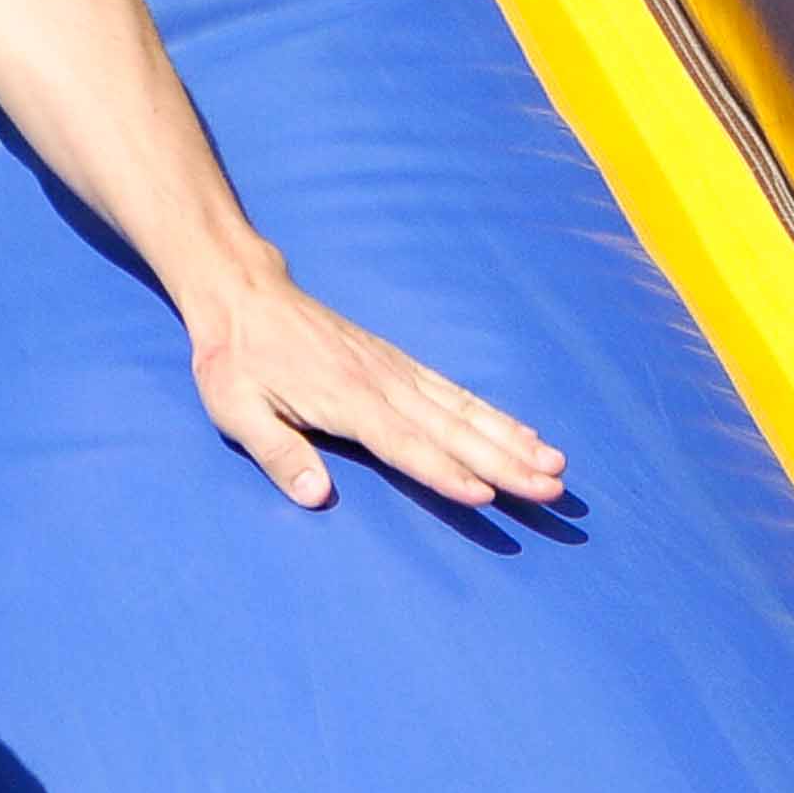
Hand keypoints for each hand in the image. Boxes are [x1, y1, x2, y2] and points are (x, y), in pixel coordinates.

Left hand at [183, 261, 566, 517]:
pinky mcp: (400, 366)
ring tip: (558, 467)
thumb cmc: (235, 360)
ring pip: (466, 411)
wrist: (245, 296)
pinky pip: (456, 393)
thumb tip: (315, 496)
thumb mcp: (236, 409)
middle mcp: (383, 384)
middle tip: (553, 490)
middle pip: (453, 431)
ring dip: (514, 441)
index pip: (404, 445)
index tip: (488, 495)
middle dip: (506, 463)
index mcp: (345, 400)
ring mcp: (397, 372)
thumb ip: (277, 452)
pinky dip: (495, 415)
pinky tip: (526, 433)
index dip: (445, 472)